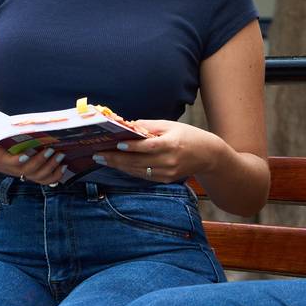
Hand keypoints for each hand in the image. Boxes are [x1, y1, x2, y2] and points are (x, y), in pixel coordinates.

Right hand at [0, 131, 65, 186]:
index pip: (9, 162)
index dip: (18, 161)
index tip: (26, 155)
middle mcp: (10, 167)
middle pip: (27, 171)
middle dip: (41, 162)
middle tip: (51, 150)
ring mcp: (19, 172)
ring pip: (36, 177)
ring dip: (50, 169)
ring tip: (60, 156)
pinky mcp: (25, 173)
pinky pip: (41, 180)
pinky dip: (54, 177)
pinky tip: (63, 167)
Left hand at [106, 119, 226, 184]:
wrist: (208, 155)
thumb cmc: (187, 135)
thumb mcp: (170, 125)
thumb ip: (149, 126)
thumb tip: (127, 125)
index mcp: (172, 145)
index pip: (148, 147)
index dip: (132, 147)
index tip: (116, 144)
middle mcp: (169, 161)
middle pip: (138, 162)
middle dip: (116, 158)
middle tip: (98, 155)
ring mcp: (167, 173)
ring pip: (138, 171)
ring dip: (118, 166)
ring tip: (102, 159)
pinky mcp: (166, 180)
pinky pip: (143, 176)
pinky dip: (129, 170)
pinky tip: (117, 165)